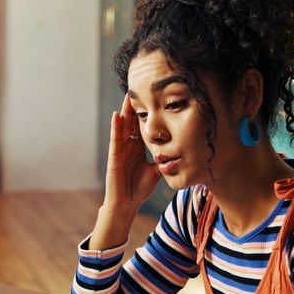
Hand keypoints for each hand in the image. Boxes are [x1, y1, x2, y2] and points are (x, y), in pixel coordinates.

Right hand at [89, 95, 160, 248]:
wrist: (126, 204)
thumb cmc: (139, 189)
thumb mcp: (156, 172)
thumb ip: (163, 161)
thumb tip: (179, 154)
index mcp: (138, 149)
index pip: (143, 127)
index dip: (148, 113)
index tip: (155, 98)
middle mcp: (129, 146)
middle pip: (133, 122)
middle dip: (137, 107)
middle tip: (142, 88)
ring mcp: (120, 150)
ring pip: (123, 127)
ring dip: (126, 111)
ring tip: (129, 95)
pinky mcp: (114, 156)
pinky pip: (115, 139)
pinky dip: (116, 127)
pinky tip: (117, 115)